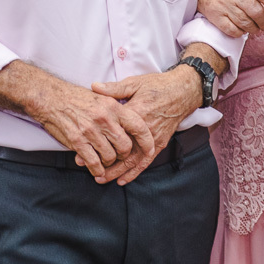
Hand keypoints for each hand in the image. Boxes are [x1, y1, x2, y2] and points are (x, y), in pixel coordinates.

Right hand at [35, 83, 155, 180]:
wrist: (51, 98)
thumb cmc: (77, 98)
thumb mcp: (102, 96)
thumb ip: (117, 109)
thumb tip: (133, 125)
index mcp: (113, 106)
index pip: (138, 126)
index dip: (147, 141)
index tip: (150, 150)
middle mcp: (104, 118)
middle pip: (125, 146)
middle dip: (124, 155)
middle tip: (119, 155)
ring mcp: (90, 131)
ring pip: (110, 157)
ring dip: (109, 163)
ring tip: (105, 160)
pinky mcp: (77, 141)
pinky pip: (94, 162)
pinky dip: (97, 169)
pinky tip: (96, 169)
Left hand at [89, 68, 202, 184]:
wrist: (183, 91)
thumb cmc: (157, 85)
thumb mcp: (134, 83)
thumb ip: (114, 88)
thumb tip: (93, 86)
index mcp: (136, 113)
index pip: (112, 130)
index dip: (95, 139)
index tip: (80, 146)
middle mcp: (144, 129)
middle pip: (121, 150)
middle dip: (103, 161)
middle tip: (86, 167)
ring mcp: (153, 138)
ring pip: (133, 160)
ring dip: (116, 171)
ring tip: (101, 178)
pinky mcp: (160, 143)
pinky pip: (146, 161)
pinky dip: (134, 172)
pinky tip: (122, 180)